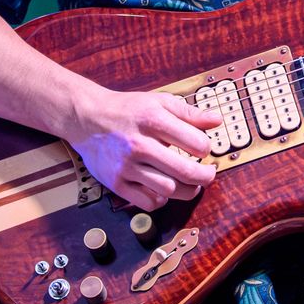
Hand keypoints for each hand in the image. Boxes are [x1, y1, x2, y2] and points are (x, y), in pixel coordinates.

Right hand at [68, 87, 222, 211]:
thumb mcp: (159, 101)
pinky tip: (165, 189)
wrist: (87, 118)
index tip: (204, 149)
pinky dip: (162, 200)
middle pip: (185, 171)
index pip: (195, 142)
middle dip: (205, 176)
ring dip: (187, 190)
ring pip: (169, 190)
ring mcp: (126, 166)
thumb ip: (189, 113)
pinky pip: (147, 202)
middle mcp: (139, 144)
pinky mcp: (116, 183)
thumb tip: (216, 121)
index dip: (206, 148)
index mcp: (153, 120)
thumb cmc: (127, 110)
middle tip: (208, 174)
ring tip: (191, 184)